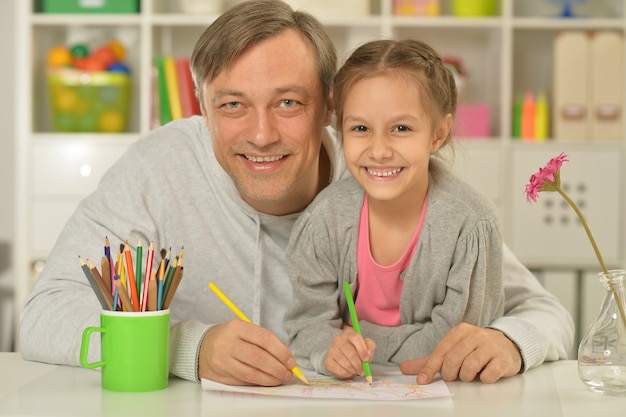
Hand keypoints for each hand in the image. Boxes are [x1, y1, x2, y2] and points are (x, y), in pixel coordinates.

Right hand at [198, 319, 296, 385]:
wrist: (201, 347)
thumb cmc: (229, 338)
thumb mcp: (243, 330)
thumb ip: (262, 341)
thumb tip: (285, 359)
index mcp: (236, 327)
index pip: (264, 339)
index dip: (281, 351)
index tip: (291, 361)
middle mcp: (228, 343)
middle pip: (259, 358)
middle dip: (277, 367)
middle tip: (288, 373)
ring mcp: (222, 360)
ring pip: (251, 373)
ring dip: (270, 378)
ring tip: (280, 379)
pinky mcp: (220, 376)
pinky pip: (244, 382)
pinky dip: (259, 383)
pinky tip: (267, 382)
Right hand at [324, 327, 374, 379]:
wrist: (344, 358)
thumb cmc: (358, 351)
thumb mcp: (366, 347)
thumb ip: (370, 347)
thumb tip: (368, 353)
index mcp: (349, 334)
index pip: (356, 338)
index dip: (362, 350)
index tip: (366, 359)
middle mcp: (338, 340)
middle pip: (350, 353)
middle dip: (358, 364)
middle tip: (363, 371)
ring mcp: (331, 350)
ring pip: (345, 363)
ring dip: (353, 370)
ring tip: (356, 371)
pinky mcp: (328, 361)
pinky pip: (339, 370)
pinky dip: (347, 374)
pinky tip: (349, 372)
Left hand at [399, 323, 521, 383]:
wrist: (507, 345)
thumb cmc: (475, 350)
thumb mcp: (452, 351)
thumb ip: (430, 361)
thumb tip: (404, 368)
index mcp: (459, 331)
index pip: (440, 351)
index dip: (430, 368)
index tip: (422, 381)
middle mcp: (475, 335)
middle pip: (454, 360)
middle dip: (450, 374)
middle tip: (454, 377)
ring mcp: (490, 346)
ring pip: (470, 367)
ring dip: (466, 377)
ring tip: (470, 375)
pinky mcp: (503, 358)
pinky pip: (489, 374)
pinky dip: (484, 379)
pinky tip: (485, 375)